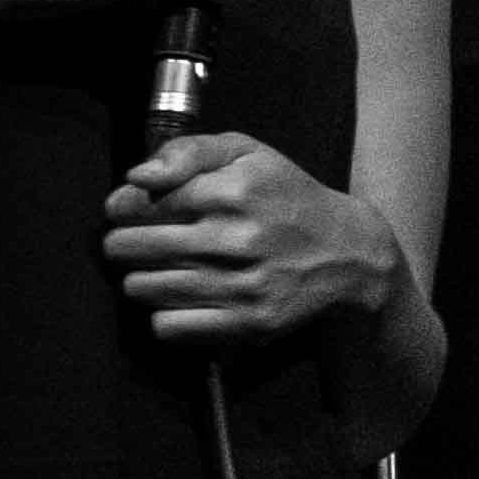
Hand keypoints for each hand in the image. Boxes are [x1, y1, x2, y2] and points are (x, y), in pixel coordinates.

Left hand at [102, 131, 406, 352]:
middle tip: (142, 245)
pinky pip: (169, 327)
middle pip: (129, 248)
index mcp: (233, 191)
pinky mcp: (251, 323)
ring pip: (142, 288)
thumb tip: (136, 179)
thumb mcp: (246, 153)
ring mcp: (245, 285)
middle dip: (125, 245)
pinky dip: (166, 315)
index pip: (136, 205)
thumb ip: (187, 151)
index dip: (125, 209)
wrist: (352, 252)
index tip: (134, 213)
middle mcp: (238, 239)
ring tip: (165, 271)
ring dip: (143, 280)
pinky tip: (184, 301)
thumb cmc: (285, 196)